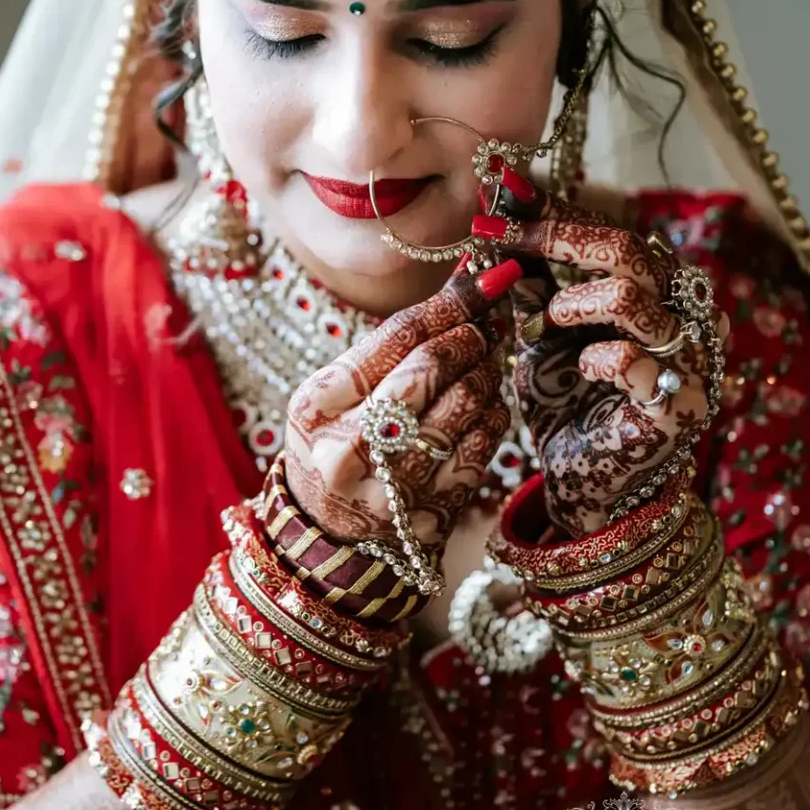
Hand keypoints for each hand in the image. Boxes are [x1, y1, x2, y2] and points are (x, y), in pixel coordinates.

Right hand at [284, 260, 520, 547]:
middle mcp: (349, 447)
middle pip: (431, 367)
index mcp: (317, 405)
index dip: (449, 302)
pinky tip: (482, 410)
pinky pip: (482, 446)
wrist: (328, 530)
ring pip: (465, 404)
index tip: (486, 281)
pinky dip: (491, 416)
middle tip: (482, 330)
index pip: (395, 336)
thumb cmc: (335, 440)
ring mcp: (391, 484)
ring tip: (481, 368)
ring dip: (486, 375)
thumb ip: (392, 342)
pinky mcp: (429, 511)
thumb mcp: (336, 392)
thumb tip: (466, 279)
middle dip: (469, 338)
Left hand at [473, 196, 728, 535]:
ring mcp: (689, 363)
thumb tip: (499, 209)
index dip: (555, 211)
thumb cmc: (567, 403)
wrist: (582, 485)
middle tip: (507, 237)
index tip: (500, 195)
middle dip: (560, 238)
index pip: (612, 232)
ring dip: (577, 302)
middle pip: (633, 250)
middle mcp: (684, 319)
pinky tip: (582, 369)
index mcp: (657, 291)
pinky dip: (597, 357)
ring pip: (636, 298)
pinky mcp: (679, 408)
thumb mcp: (541, 332)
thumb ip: (530, 278)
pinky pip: (636, 362)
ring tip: (549, 320)